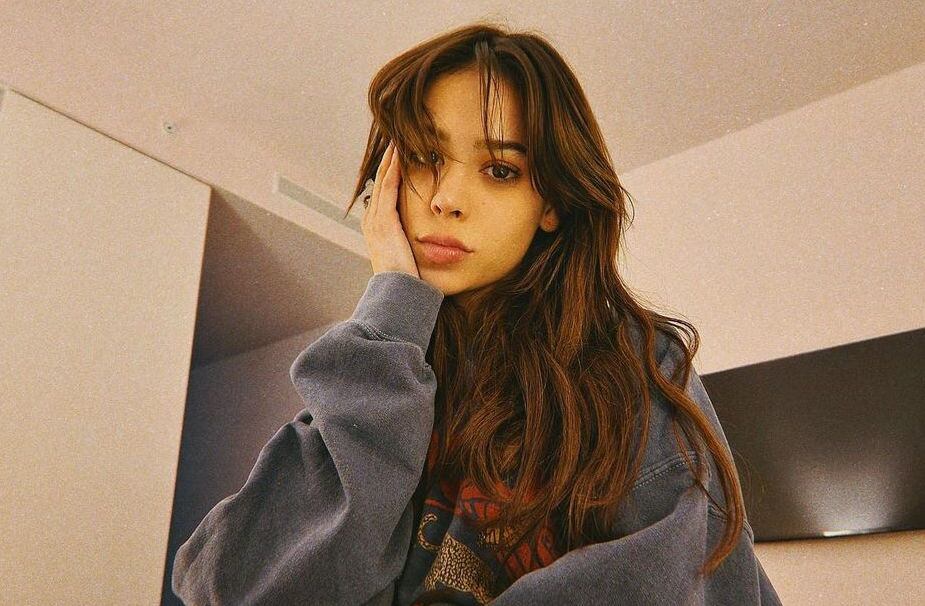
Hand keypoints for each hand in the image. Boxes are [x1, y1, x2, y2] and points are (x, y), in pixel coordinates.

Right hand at [362, 140, 420, 278]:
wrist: (399, 293)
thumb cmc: (409, 280)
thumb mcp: (411, 257)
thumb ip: (416, 244)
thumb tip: (433, 240)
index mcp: (378, 227)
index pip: (385, 192)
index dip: (392, 172)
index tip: (402, 155)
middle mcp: (372, 219)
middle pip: (381, 181)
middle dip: (389, 160)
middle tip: (397, 138)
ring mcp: (376, 219)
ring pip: (383, 179)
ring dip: (390, 158)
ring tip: (398, 139)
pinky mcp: (384, 220)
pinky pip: (389, 187)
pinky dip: (393, 168)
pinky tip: (400, 153)